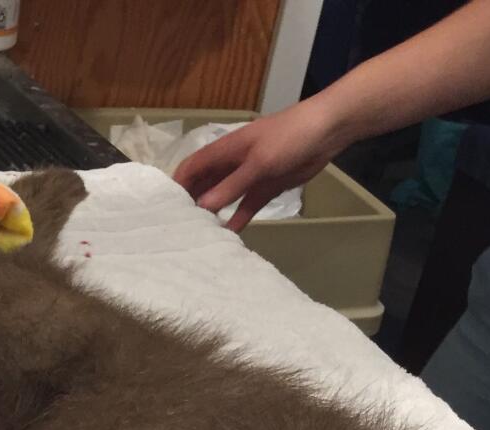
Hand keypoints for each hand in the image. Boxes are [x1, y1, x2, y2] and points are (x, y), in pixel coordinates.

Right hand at [173, 98, 343, 232]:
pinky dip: (236, 219)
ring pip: (223, 197)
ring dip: (212, 213)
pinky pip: (245, 207)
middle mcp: (232, 163)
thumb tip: (202, 208)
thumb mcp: (257, 163)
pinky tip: (226, 236)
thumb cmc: (288, 138)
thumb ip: (230, 187)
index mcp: (225, 150)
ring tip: (197, 236)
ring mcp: (248, 176)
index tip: (165, 209)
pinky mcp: (264, 188)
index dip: (177, 185)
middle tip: (178, 228)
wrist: (325, 132)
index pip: (192, 167)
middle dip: (191, 203)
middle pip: (204, 184)